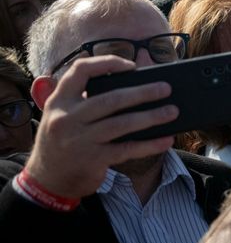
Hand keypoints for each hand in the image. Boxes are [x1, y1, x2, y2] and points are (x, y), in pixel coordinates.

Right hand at [24, 55, 177, 198]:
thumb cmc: (65, 140)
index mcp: (59, 100)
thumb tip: (131, 80)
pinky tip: (166, 140)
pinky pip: (127, 149)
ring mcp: (80, 140)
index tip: (131, 65)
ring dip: (151, 117)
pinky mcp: (93, 159)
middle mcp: (66, 118)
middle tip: (166, 88)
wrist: (47, 179)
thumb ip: (86, 98)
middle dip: (142, 93)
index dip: (107, 63)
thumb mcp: (65, 115)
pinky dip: (149, 145)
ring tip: (172, 111)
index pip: (80, 70)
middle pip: (111, 99)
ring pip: (122, 124)